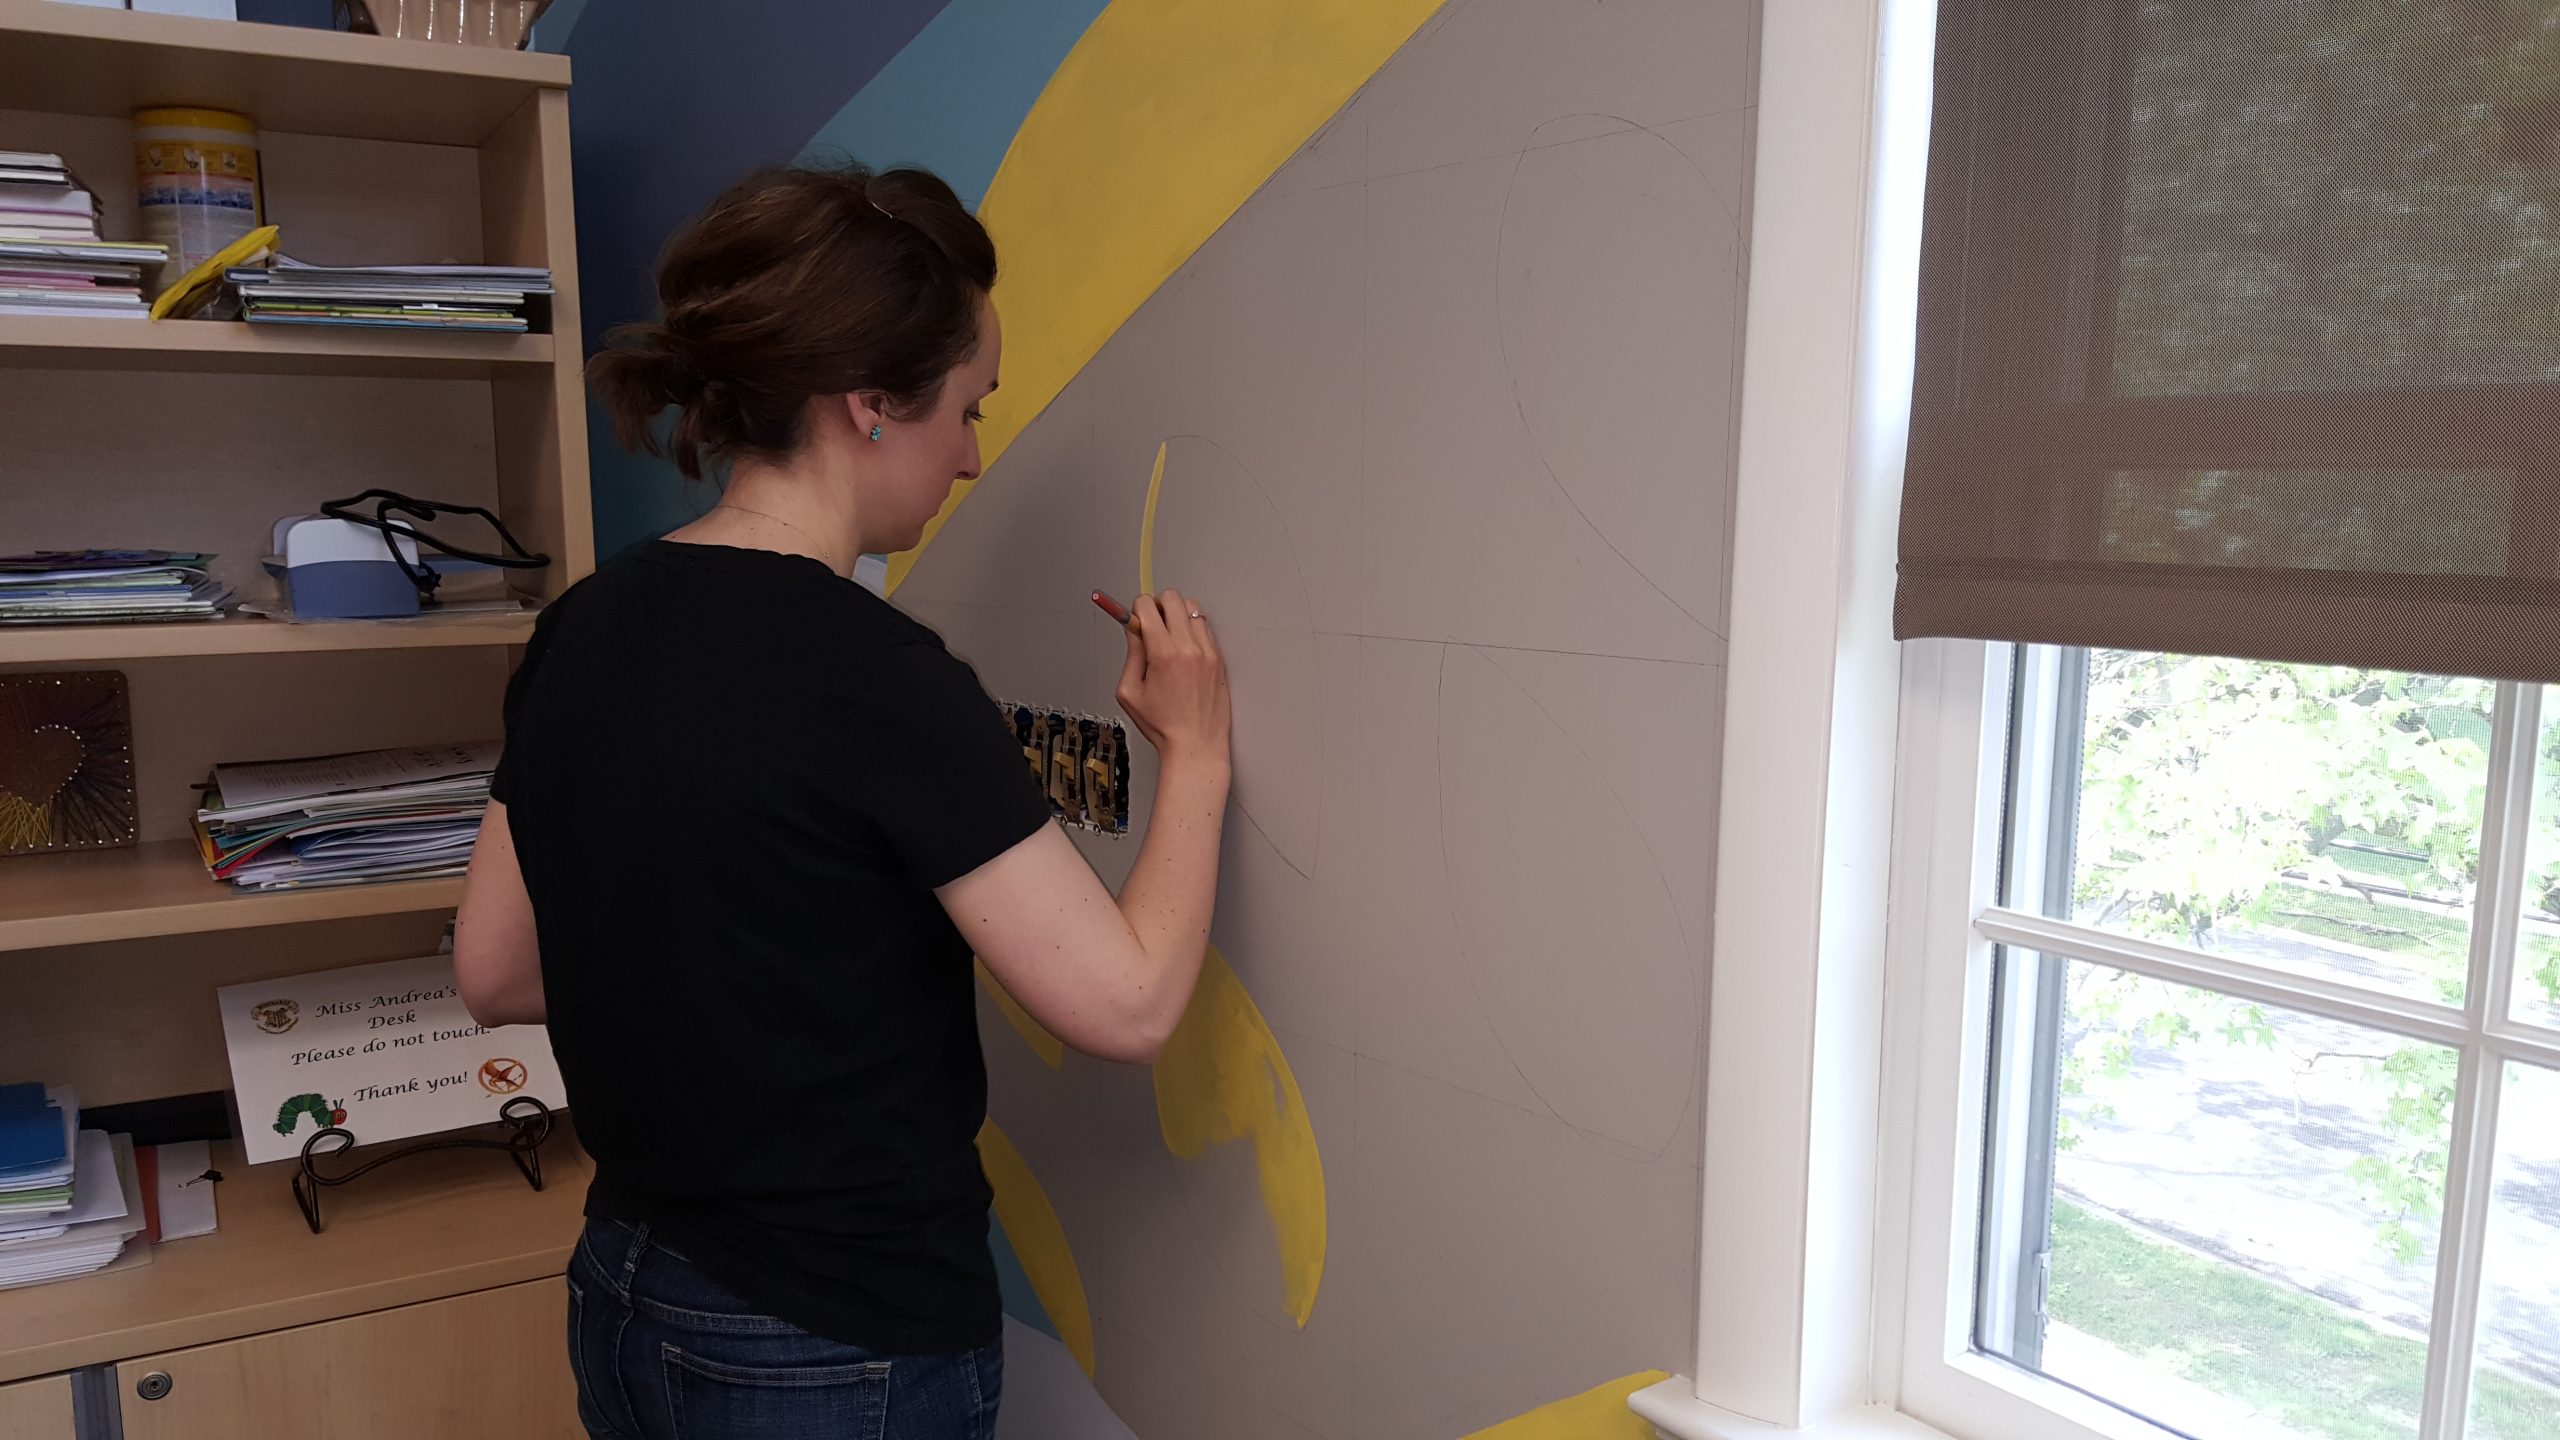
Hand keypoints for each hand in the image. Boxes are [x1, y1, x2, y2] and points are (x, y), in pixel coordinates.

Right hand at [1115, 588, 1230, 770]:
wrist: (1196, 745)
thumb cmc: (1164, 726)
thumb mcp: (1129, 692)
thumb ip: (1131, 654)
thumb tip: (1133, 629)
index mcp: (1163, 654)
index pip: (1147, 606)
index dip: (1136, 610)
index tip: (1134, 621)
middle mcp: (1188, 648)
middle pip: (1172, 598)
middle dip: (1157, 605)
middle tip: (1151, 624)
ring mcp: (1207, 651)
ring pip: (1192, 607)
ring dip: (1176, 614)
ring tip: (1169, 635)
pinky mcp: (1219, 658)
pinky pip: (1205, 626)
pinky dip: (1192, 628)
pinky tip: (1183, 648)